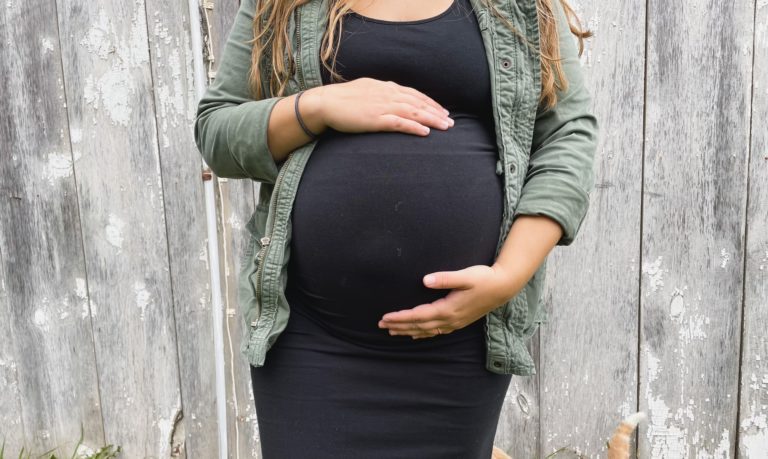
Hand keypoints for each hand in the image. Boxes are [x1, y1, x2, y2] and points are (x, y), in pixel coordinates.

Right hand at [316, 77, 453, 135]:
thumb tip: (391, 97)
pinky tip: (425, 132)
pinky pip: (399, 123)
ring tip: (445, 127)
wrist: (325, 103)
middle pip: (418, 103)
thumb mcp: (365, 90)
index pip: (414, 94)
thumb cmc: (342, 99)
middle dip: (436, 112)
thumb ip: (380, 93)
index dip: (430, 102)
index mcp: (385, 87)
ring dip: (431, 119)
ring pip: (413, 112)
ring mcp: (382, 106)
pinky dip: (414, 127)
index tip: (442, 110)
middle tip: (451, 122)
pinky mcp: (375, 119)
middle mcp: (387, 94)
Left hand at [377, 264, 522, 338]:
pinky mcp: (458, 322)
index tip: (385, 317)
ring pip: (426, 331)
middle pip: (419, 326)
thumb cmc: (484, 278)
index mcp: (448, 308)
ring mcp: (455, 323)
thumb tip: (425, 280)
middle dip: (399, 325)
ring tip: (392, 332)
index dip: (400, 317)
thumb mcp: (465, 276)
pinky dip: (422, 333)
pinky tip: (416, 334)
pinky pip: (436, 332)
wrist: (503, 287)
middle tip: (381, 324)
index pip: (418, 315)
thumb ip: (445, 278)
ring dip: (408, 331)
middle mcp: (450, 319)